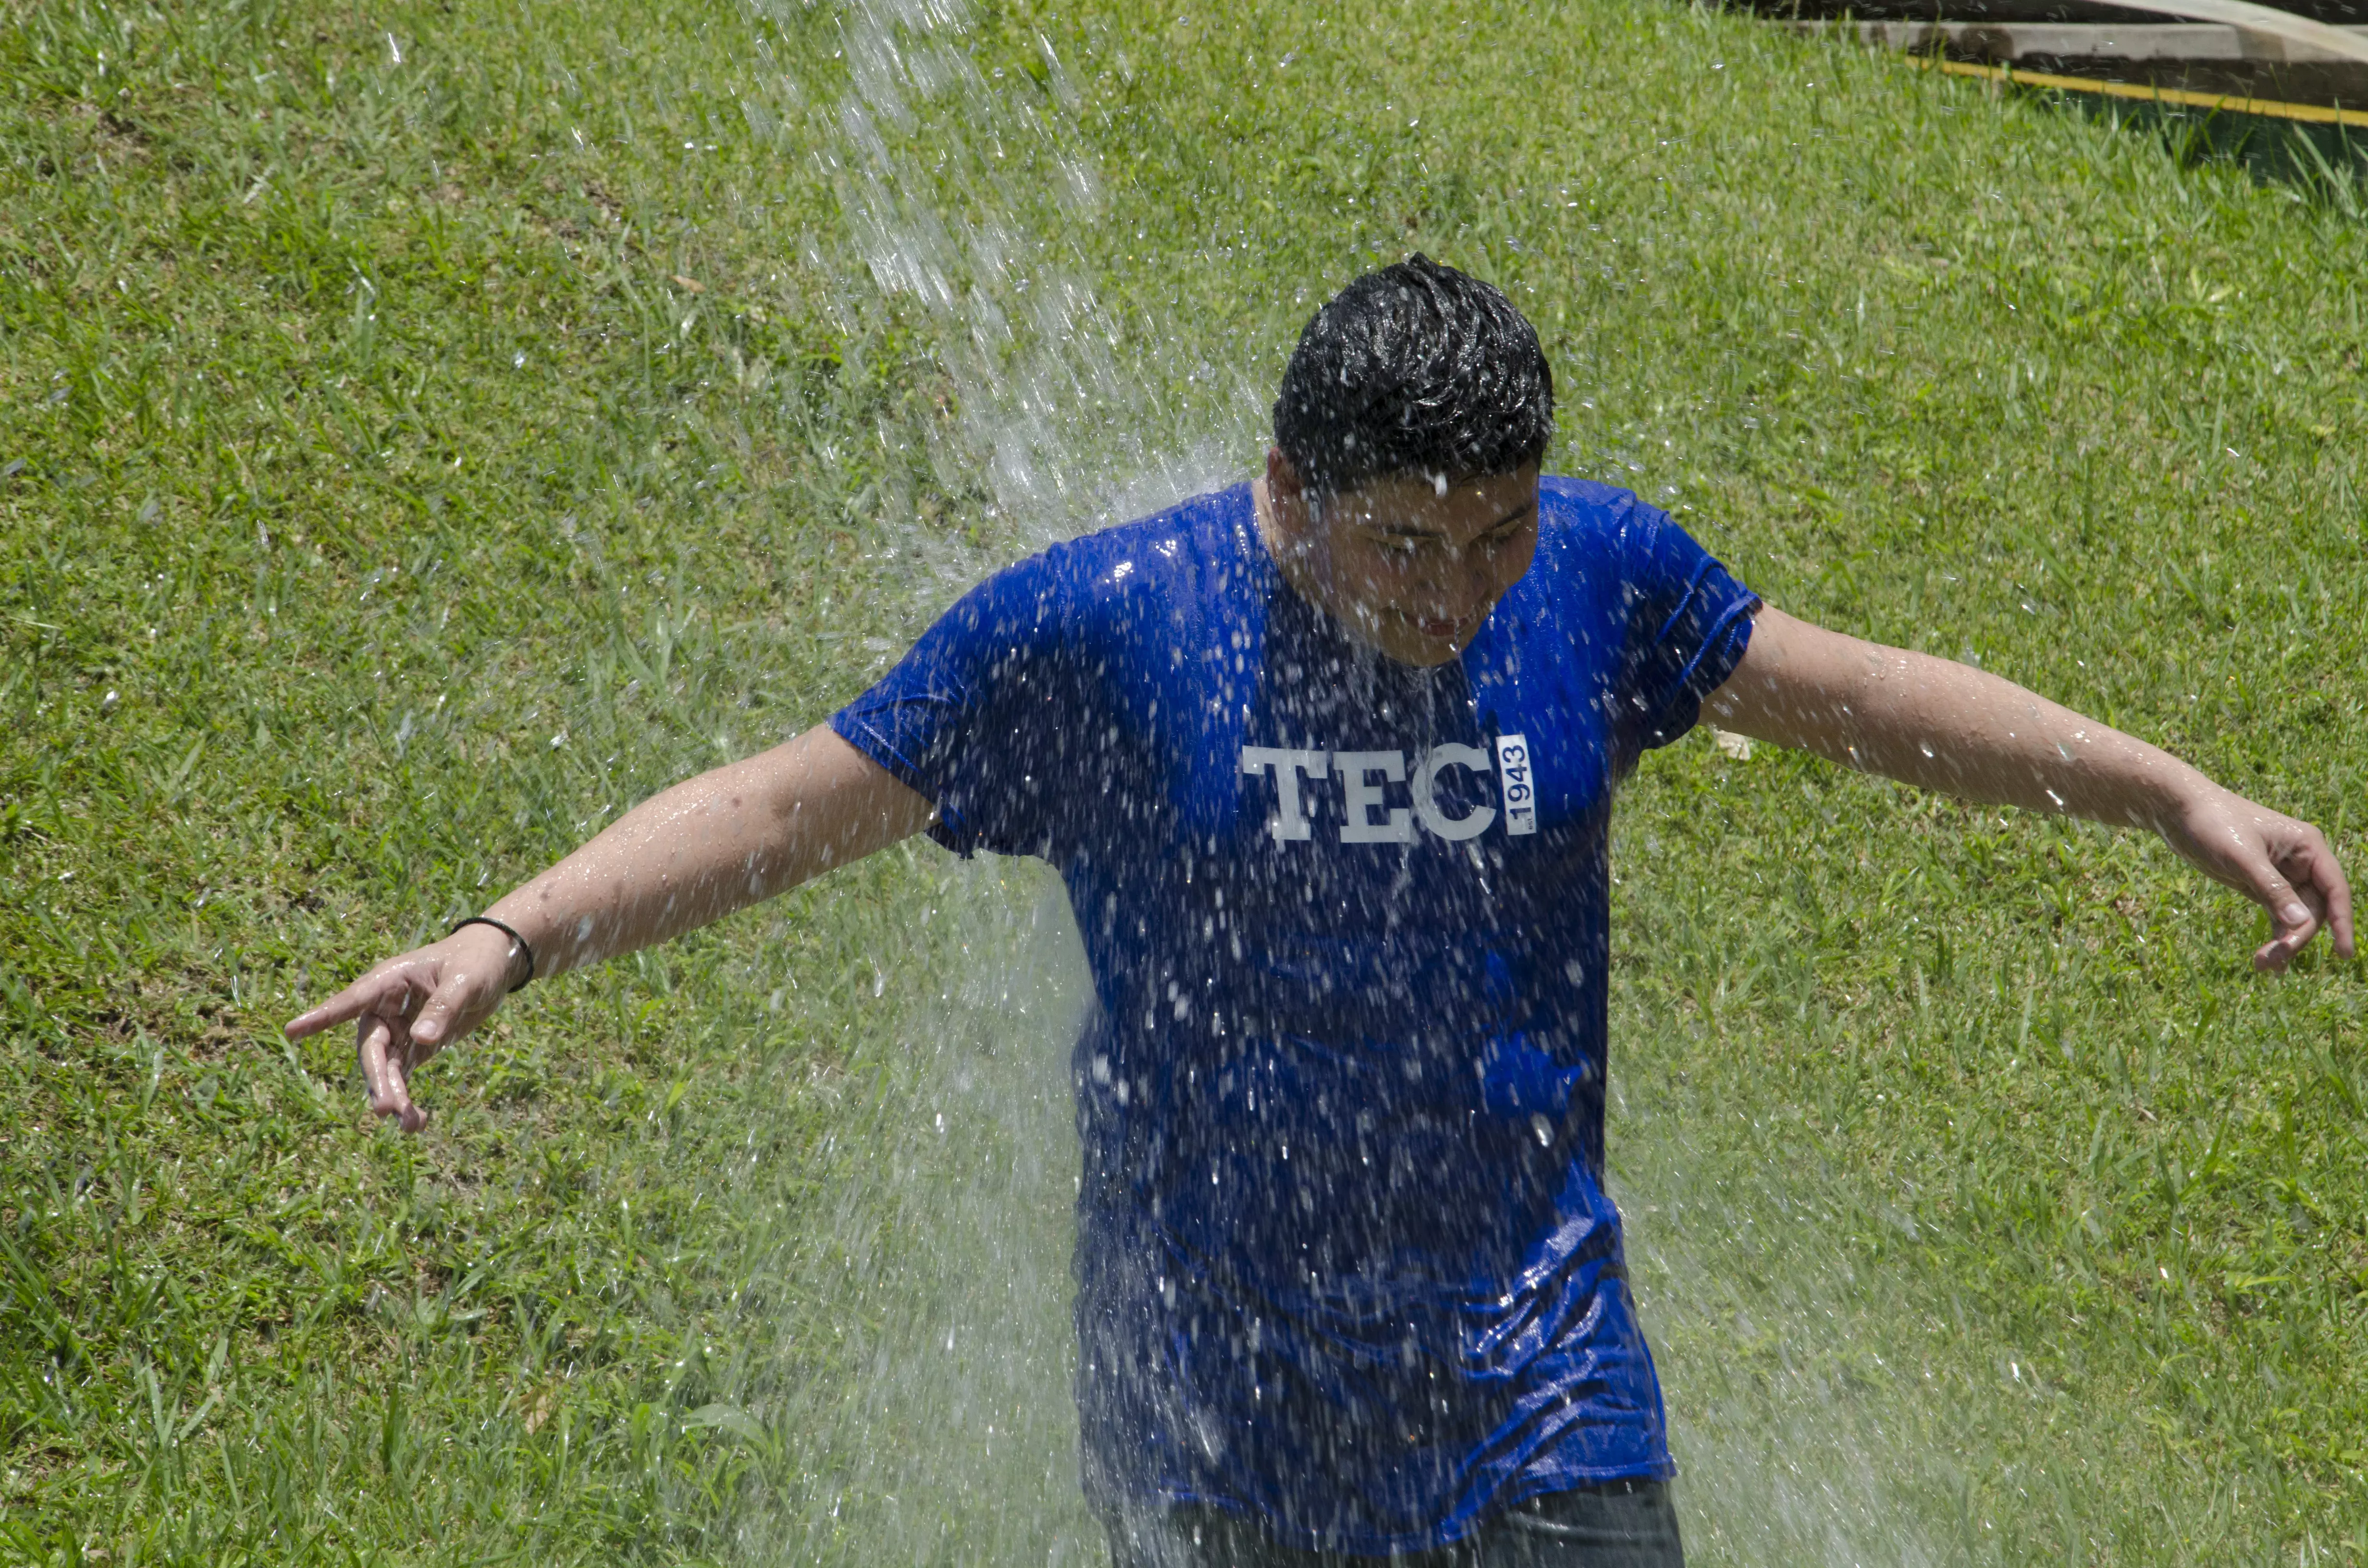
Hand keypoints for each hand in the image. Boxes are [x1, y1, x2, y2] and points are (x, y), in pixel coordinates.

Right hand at [282, 923, 522, 1130]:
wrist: (493, 965)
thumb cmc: (475, 962)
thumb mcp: (464, 981)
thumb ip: (443, 1007)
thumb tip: (421, 1039)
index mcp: (388, 982)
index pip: (350, 1000)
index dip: (322, 1016)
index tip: (292, 1031)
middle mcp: (384, 1009)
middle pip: (371, 1048)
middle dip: (377, 1079)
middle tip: (385, 1108)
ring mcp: (397, 1031)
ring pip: (385, 1069)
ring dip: (393, 1096)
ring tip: (411, 1124)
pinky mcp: (413, 1048)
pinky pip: (403, 1077)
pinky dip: (408, 1099)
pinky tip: (417, 1122)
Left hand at [2162, 787, 2354, 971]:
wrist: (2178, 812)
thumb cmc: (2213, 823)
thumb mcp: (2241, 857)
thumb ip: (2271, 888)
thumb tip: (2300, 921)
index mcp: (2308, 846)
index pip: (2335, 890)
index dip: (2342, 922)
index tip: (2343, 954)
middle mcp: (2301, 861)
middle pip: (2314, 909)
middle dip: (2297, 936)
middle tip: (2274, 960)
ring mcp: (2282, 875)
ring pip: (2296, 916)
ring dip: (2284, 941)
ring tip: (2263, 966)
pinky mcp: (2261, 885)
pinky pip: (2278, 915)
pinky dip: (2274, 935)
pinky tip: (2266, 960)